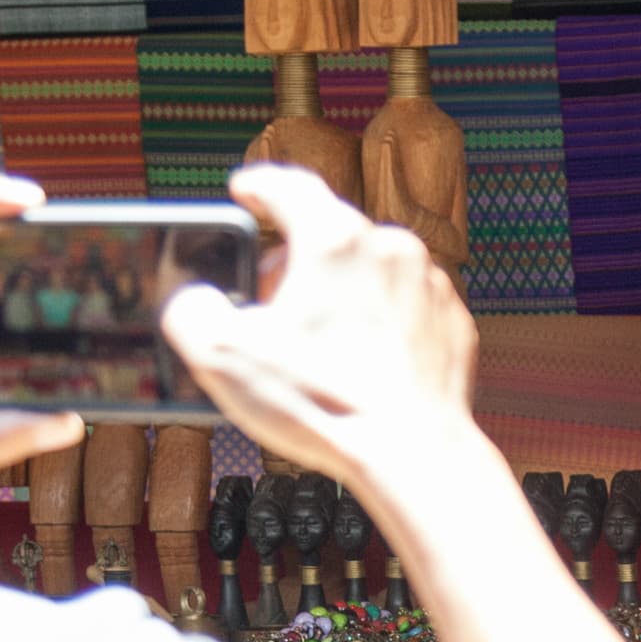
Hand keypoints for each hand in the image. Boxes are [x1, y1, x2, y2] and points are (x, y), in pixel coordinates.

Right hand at [165, 164, 487, 489]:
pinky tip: (358, 366)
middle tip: (267, 305)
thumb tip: (195, 301)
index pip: (287, 185)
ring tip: (314, 347)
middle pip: (327, 234)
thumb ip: (190, 311)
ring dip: (338, 294)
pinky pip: (402, 307)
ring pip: (368, 270)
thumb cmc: (323, 405)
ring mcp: (427, 284)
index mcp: (332, 239)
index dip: (256, 186)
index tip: (245, 191)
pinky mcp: (449, 322)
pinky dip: (378, 324)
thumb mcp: (221, 357)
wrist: (412, 455)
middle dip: (292, 262)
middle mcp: (388, 247)